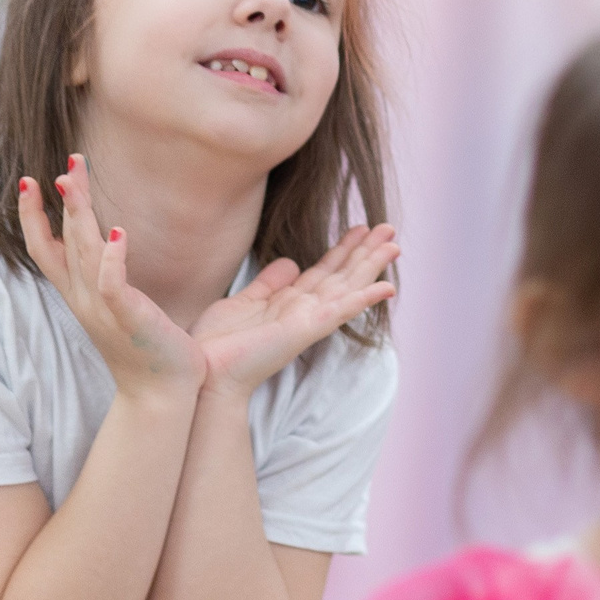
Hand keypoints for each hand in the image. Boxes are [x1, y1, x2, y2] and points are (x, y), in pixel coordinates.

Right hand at [18, 157, 203, 399]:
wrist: (161, 396)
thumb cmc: (145, 348)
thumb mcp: (115, 305)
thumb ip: (103, 273)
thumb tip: (104, 239)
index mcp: (78, 295)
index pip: (44, 248)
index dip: (31, 215)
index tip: (28, 180)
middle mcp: (83, 299)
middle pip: (60, 240)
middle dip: (59, 199)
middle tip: (69, 160)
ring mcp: (103, 309)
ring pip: (81, 253)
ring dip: (78, 214)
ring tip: (73, 178)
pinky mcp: (129, 319)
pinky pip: (113, 285)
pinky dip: (112, 259)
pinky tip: (118, 232)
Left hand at [191, 224, 398, 396]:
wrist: (205, 371)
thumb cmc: (218, 343)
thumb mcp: (244, 301)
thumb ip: (269, 283)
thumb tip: (291, 263)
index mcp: (290, 303)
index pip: (324, 271)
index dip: (344, 249)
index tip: (361, 229)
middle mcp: (304, 311)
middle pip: (342, 275)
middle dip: (365, 252)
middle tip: (389, 229)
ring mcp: (308, 321)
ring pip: (347, 288)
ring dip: (371, 267)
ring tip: (394, 245)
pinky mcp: (306, 330)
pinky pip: (341, 310)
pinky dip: (365, 298)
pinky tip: (387, 287)